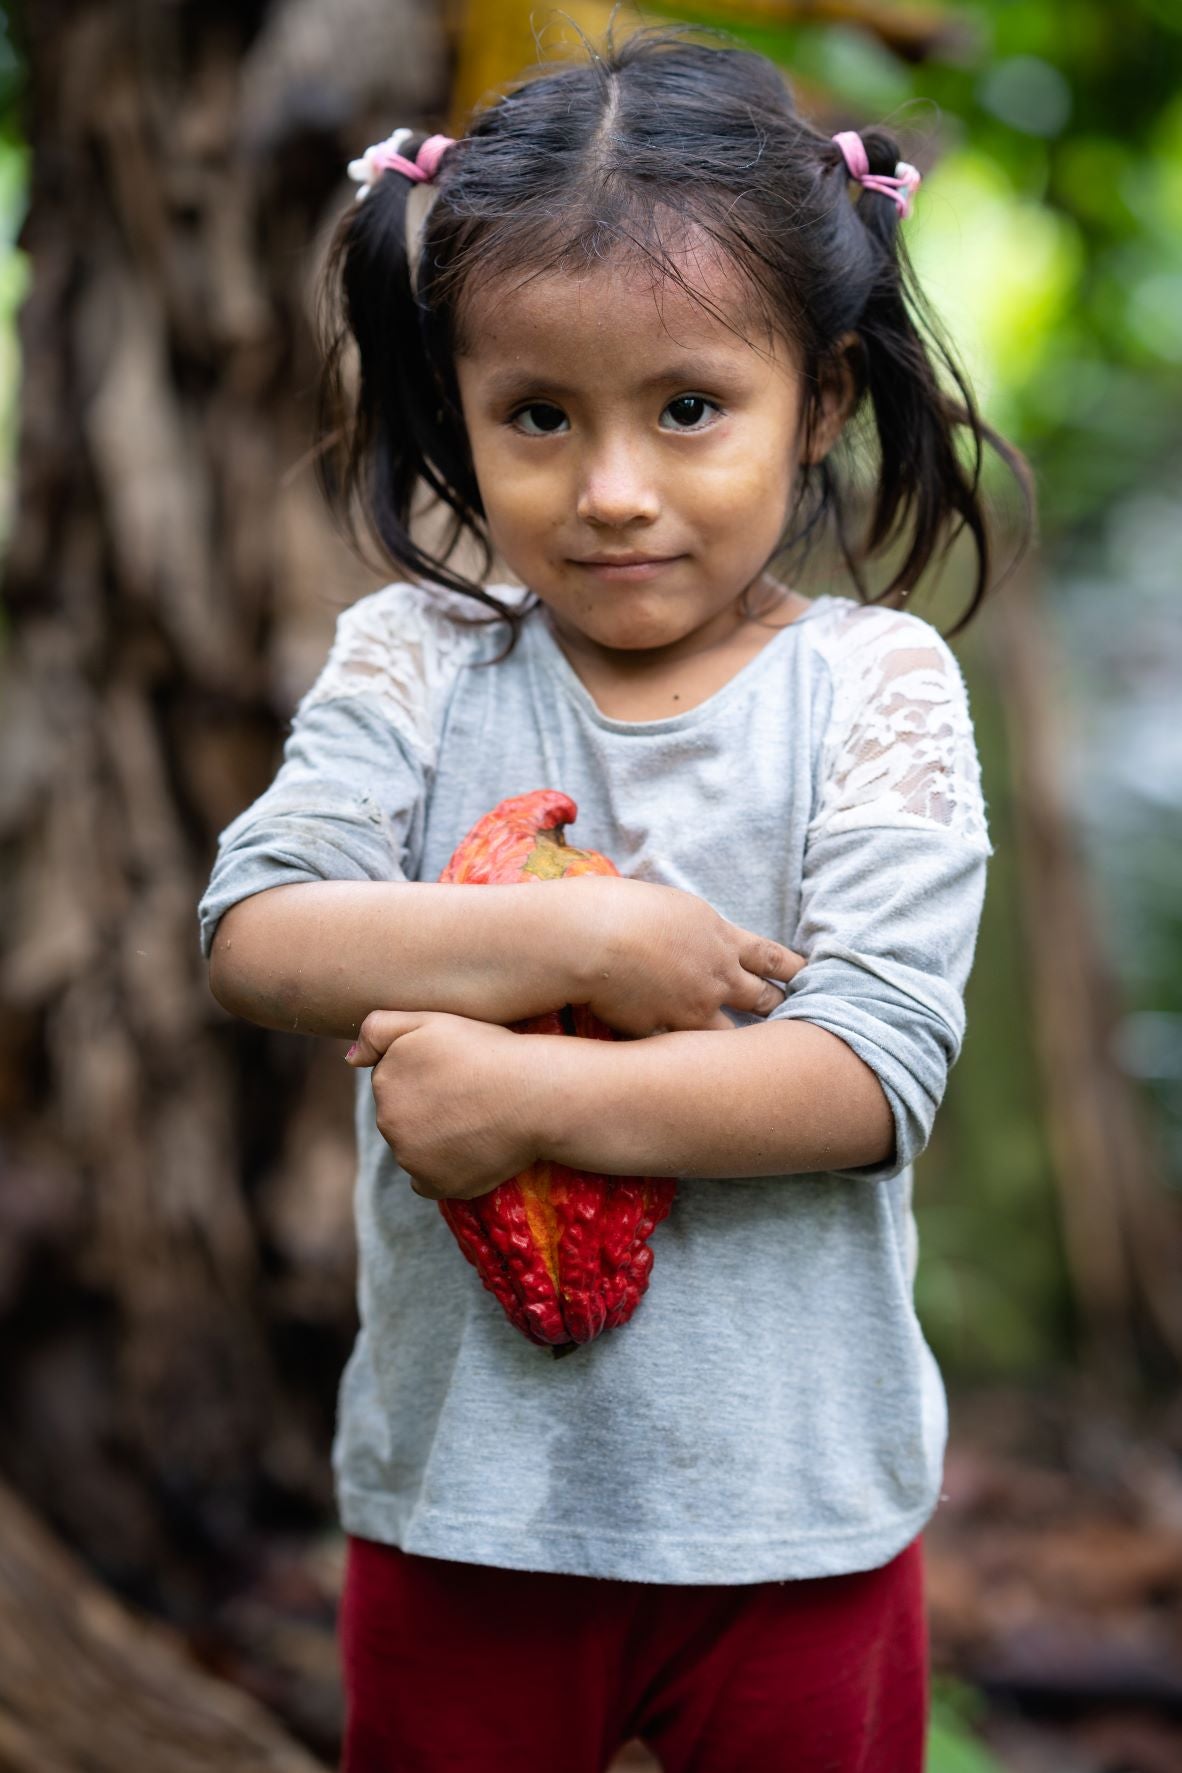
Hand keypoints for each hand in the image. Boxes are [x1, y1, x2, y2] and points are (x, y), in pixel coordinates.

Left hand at [345, 1010, 544, 1200]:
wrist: (534, 1095)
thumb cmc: (488, 1051)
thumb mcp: (430, 1020)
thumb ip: (378, 1029)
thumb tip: (349, 1059)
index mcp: (383, 1080)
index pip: (395, 1080)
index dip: (426, 1073)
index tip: (456, 1070)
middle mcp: (388, 1122)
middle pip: (402, 1115)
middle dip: (426, 1107)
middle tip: (469, 1095)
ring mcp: (409, 1157)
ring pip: (414, 1147)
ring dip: (435, 1138)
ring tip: (476, 1120)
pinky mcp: (434, 1185)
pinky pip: (429, 1179)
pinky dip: (445, 1169)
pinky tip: (471, 1149)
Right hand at [552, 876, 804, 1036]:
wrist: (593, 937)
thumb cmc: (620, 907)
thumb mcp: (670, 907)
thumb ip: (691, 929)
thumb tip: (692, 936)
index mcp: (718, 936)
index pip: (769, 955)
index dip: (794, 968)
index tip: (812, 978)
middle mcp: (716, 975)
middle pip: (762, 998)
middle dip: (777, 1009)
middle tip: (795, 1020)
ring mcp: (693, 1009)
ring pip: (731, 1035)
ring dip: (741, 1044)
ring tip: (753, 1058)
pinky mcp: (666, 1033)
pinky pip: (683, 1050)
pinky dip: (687, 1058)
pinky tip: (692, 1071)